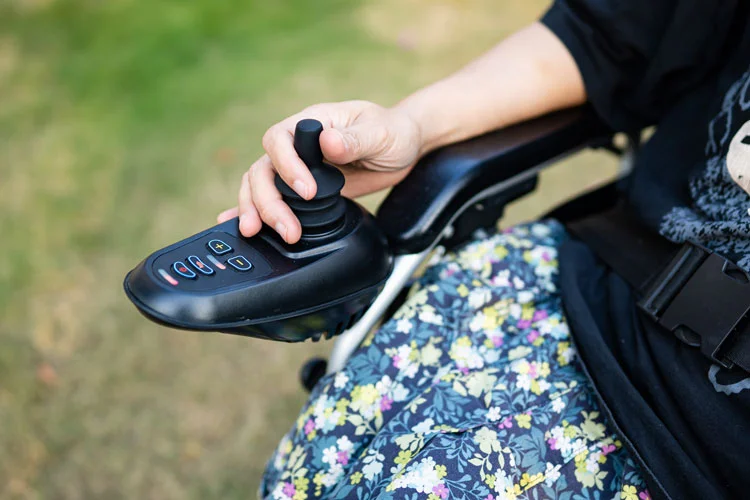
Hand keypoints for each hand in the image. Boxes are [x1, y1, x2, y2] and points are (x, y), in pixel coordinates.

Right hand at [217, 100, 421, 243]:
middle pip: (263, 168)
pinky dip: (252, 210)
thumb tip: (328, 143)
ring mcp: (297, 168)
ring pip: (260, 185)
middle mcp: (298, 145)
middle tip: (287, 228)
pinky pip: (272, 197)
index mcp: (313, 123)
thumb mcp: (381, 133)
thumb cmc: (393, 132)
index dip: (287, 166)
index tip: (308, 192)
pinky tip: (239, 226)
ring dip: (256, 209)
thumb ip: (355, 139)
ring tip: (256, 233)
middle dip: (267, 200)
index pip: (280, 139)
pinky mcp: (303, 190)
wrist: (403, 147)